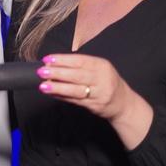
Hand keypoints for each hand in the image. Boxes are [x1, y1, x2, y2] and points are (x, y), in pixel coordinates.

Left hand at [36, 53, 152, 148]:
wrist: (123, 103)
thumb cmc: (106, 81)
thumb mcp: (99, 68)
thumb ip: (80, 65)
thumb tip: (54, 63)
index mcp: (101, 65)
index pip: (80, 61)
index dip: (62, 60)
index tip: (48, 59)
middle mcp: (102, 79)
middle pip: (77, 75)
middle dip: (58, 73)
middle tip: (42, 71)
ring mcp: (99, 94)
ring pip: (75, 90)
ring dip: (58, 88)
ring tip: (43, 86)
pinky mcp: (95, 106)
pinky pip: (75, 101)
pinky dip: (62, 97)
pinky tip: (52, 94)